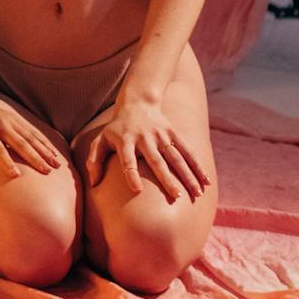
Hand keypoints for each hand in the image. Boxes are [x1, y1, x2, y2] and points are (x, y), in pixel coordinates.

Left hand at [0, 91, 63, 179]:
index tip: (17, 176)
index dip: (6, 162)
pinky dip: (43, 141)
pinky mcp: (13, 117)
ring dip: (44, 150)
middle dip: (35, 157)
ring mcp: (8, 118)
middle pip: (20, 142)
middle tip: (48, 171)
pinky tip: (53, 152)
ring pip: (30, 135)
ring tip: (56, 165)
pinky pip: (31, 130)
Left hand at [82, 98, 208, 203]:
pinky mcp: (173, 133)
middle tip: (176, 196)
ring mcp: (161, 136)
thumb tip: (93, 183)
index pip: (127, 160)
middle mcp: (144, 139)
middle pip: (156, 161)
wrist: (137, 102)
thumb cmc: (116, 128)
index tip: (137, 190)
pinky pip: (187, 151)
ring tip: (196, 193)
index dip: (131, 174)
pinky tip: (205, 181)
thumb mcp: (101, 140)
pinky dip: (197, 165)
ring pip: (176, 157)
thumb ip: (94, 160)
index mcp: (125, 141)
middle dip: (166, 179)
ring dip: (187, 175)